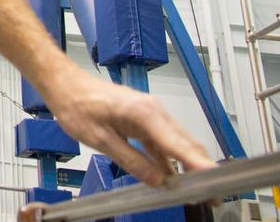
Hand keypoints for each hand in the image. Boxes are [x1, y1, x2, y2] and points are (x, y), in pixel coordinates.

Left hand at [45, 69, 214, 185]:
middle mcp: (154, 111)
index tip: (215, 180)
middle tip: (213, 195)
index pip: (179, 144)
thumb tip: (157, 180)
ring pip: (177, 143)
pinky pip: (163, 142)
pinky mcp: (143, 119)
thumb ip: (131, 160)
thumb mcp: (99, 139)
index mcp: (144, 113)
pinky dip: (170, 159)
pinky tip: (173, 177)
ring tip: (199, 190)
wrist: (64, 84)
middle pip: (186, 143)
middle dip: (202, 169)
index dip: (199, 164)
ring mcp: (150, 114)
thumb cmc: (76, 104)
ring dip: (188, 165)